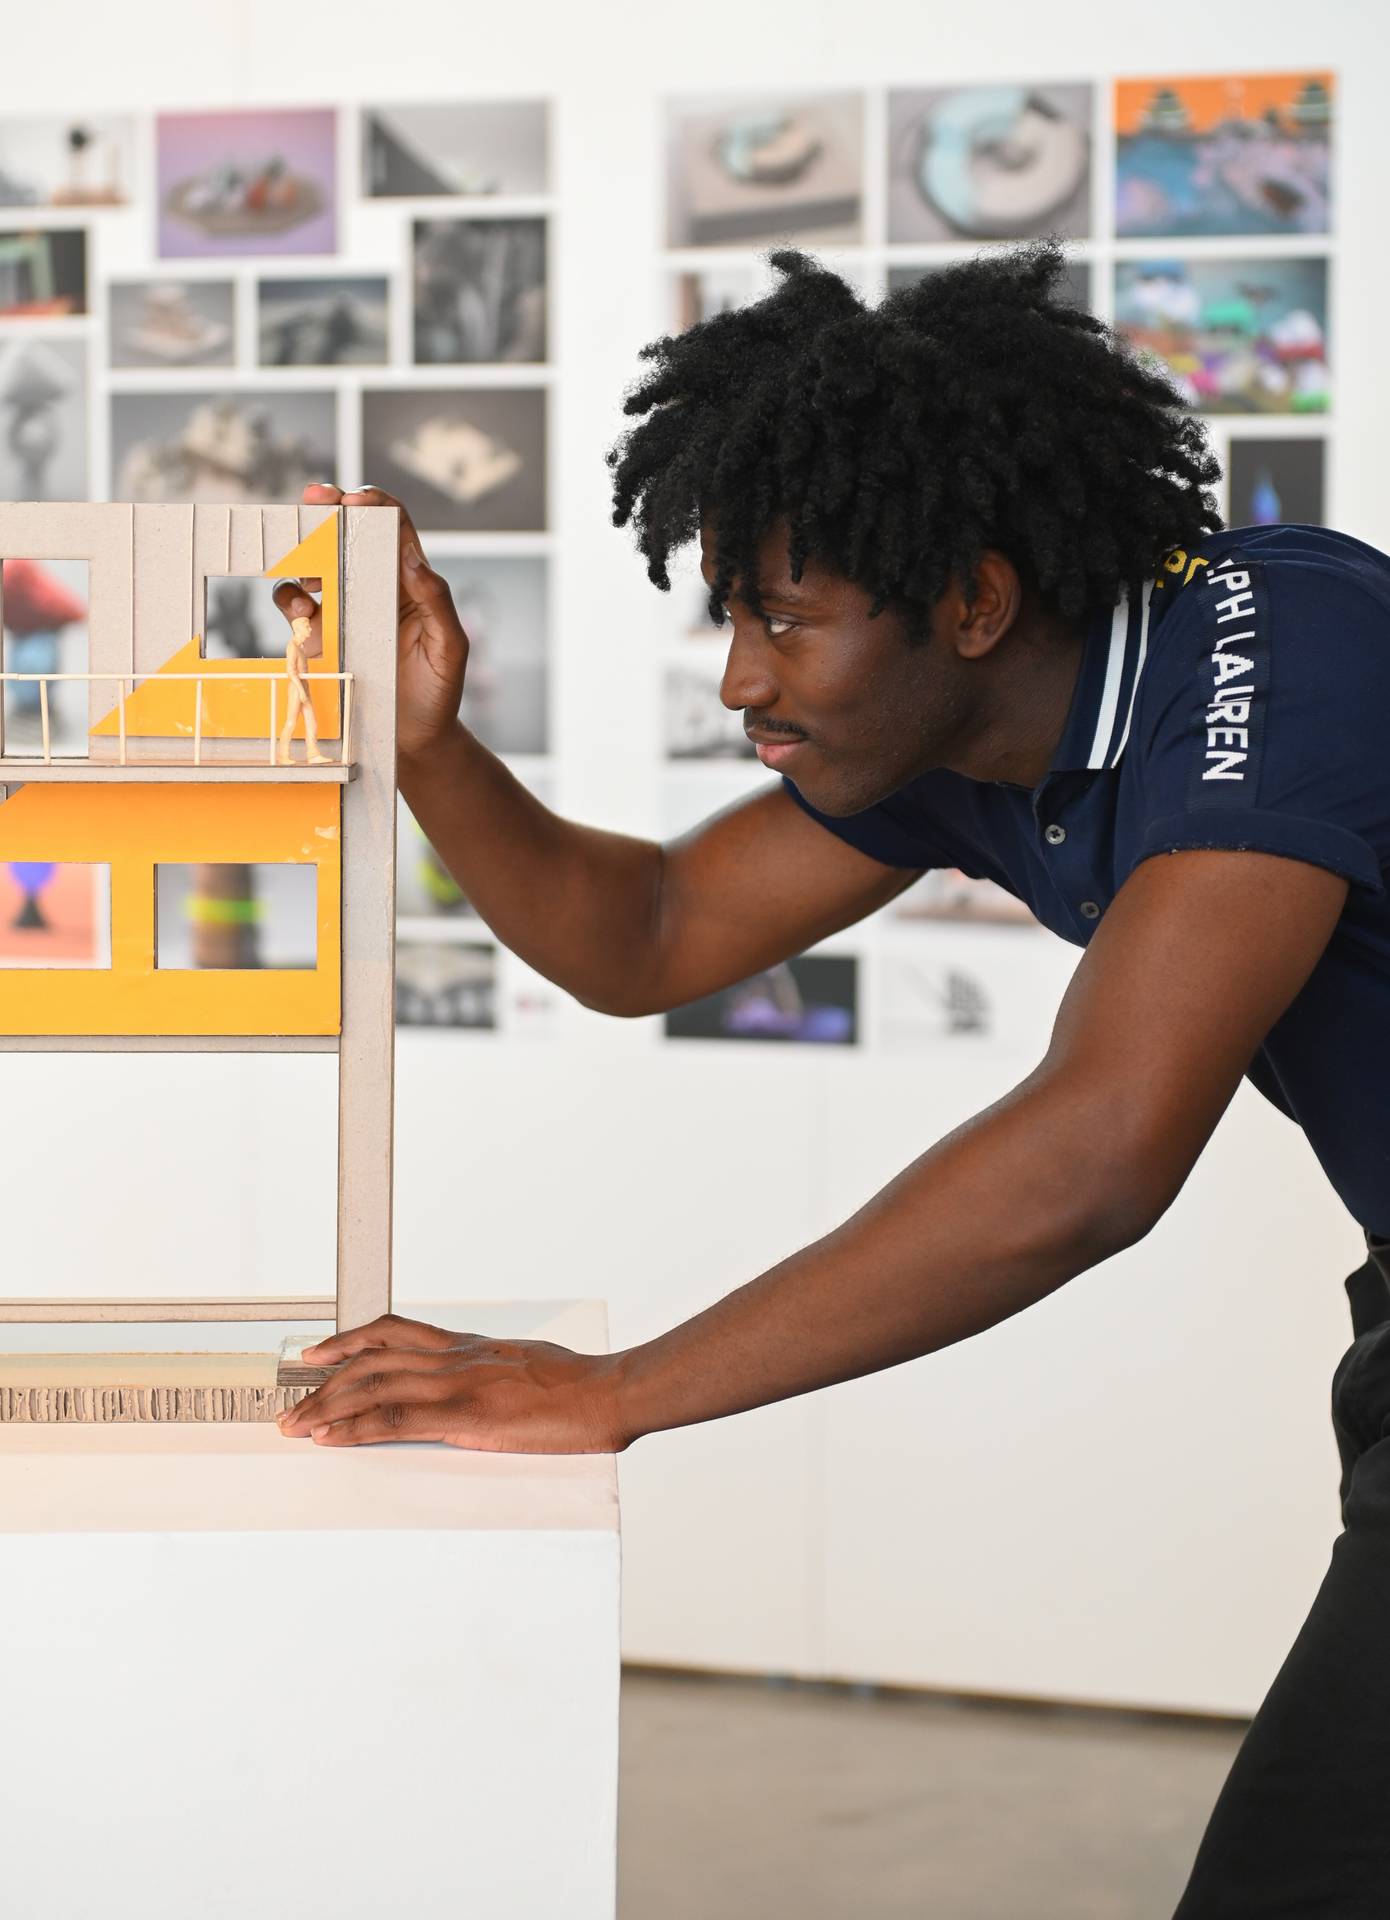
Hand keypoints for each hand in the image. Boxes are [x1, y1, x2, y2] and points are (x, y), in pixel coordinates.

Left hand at [277, 1312, 630, 1452]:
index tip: (318, 1353)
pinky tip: (330, 1439)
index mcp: (470, 1346)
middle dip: (324, 1383)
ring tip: (295, 1424)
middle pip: (371, 1360)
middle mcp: (455, 1357)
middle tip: (291, 1402)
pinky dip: (355, 1428)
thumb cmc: (581, 1384)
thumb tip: (485, 1387)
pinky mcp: (466, 1416)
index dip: (349, 1340)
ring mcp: (458, 1383)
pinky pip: (396, 1419)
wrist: (609, 1391)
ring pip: (373, 1386)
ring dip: (326, 1406)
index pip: (394, 1332)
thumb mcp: (529, 1365)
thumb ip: (496, 1372)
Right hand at [285, 483, 469, 762]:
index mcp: (411, 582)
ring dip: (305, 555)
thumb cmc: (440, 691)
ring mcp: (345, 610)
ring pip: (315, 565)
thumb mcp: (449, 647)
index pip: (394, 528)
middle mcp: (375, 588)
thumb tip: (412, 558)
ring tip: (309, 571)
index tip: (355, 498)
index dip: (375, 503)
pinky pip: (296, 607)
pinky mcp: (322, 637)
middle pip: (348, 534)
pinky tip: (302, 610)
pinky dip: (290, 599)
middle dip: (329, 510)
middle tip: (315, 498)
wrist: (416, 740)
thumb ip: (437, 602)